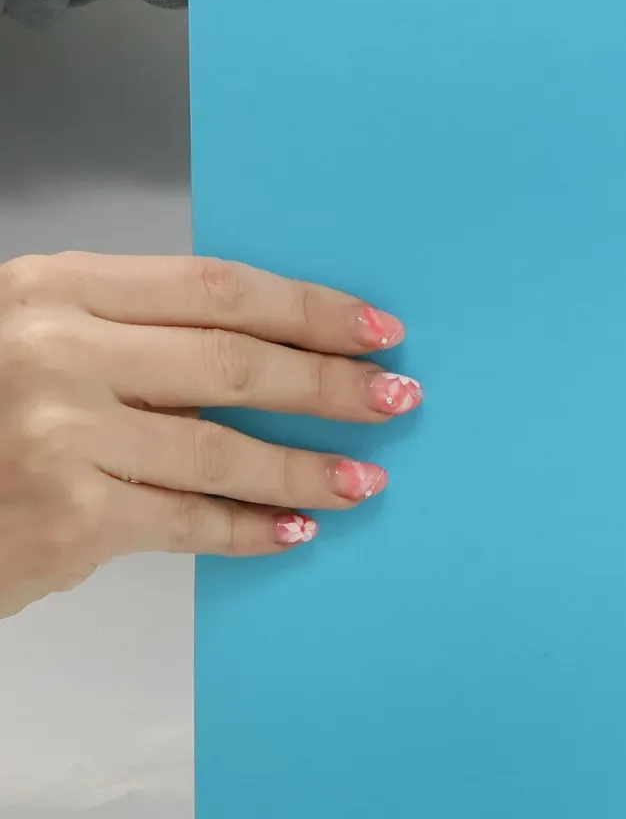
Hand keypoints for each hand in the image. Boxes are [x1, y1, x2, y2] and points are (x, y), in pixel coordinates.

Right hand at [0, 253, 422, 618]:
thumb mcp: (28, 335)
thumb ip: (124, 329)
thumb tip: (266, 345)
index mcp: (55, 289)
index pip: (216, 287)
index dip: (309, 309)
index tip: (375, 329)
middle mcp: (57, 351)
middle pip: (234, 362)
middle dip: (330, 384)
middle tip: (397, 398)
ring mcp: (60, 435)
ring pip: (224, 449)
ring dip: (308, 469)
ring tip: (365, 478)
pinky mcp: (66, 517)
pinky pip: (189, 521)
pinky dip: (252, 529)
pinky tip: (296, 530)